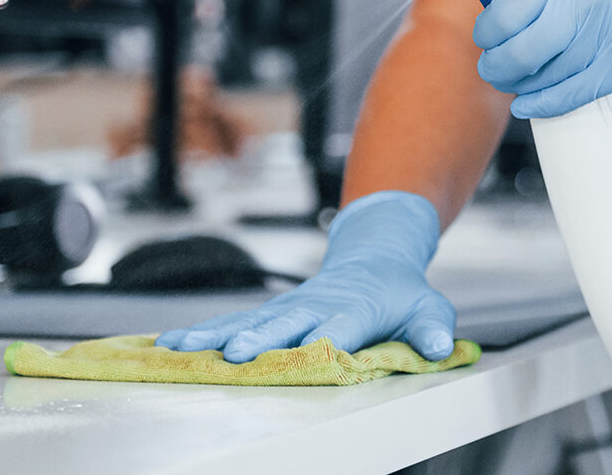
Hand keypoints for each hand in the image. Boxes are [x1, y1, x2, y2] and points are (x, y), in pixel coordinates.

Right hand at [154, 191, 455, 362]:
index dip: (319, 342)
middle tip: (234, 355)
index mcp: (354, 308)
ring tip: (180, 348)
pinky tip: (169, 344)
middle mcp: (315, 306)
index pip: (337, 328)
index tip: (300, 354)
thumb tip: (442, 347)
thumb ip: (432, 329)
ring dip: (213, 336)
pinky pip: (232, 323)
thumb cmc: (402, 291)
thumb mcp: (428, 307)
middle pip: (282, 325)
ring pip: (246, 321)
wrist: (375, 256)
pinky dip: (202, 333)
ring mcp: (289, 308)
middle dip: (257, 339)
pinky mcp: (272, 313)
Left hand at [472, 0, 611, 118]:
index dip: (487, 34)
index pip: (506, 12)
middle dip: (497, 66)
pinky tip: (528, 104)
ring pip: (547, 74)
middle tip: (492, 67)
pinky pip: (575, 92)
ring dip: (521, 84)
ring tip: (513, 80)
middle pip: (522, 49)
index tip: (485, 38)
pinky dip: (545, 104)